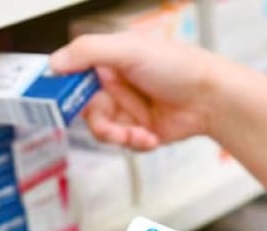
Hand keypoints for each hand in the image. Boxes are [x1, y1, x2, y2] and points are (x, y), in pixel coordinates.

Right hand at [51, 32, 223, 149]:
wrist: (213, 99)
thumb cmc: (179, 66)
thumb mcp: (129, 50)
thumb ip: (88, 52)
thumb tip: (54, 63)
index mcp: (110, 61)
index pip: (73, 75)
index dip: (64, 90)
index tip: (57, 102)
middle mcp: (115, 85)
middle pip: (84, 109)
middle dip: (97, 120)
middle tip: (108, 124)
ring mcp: (127, 109)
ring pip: (102, 130)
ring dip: (118, 135)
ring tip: (135, 133)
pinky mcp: (138, 131)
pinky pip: (122, 144)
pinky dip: (134, 142)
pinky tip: (150, 135)